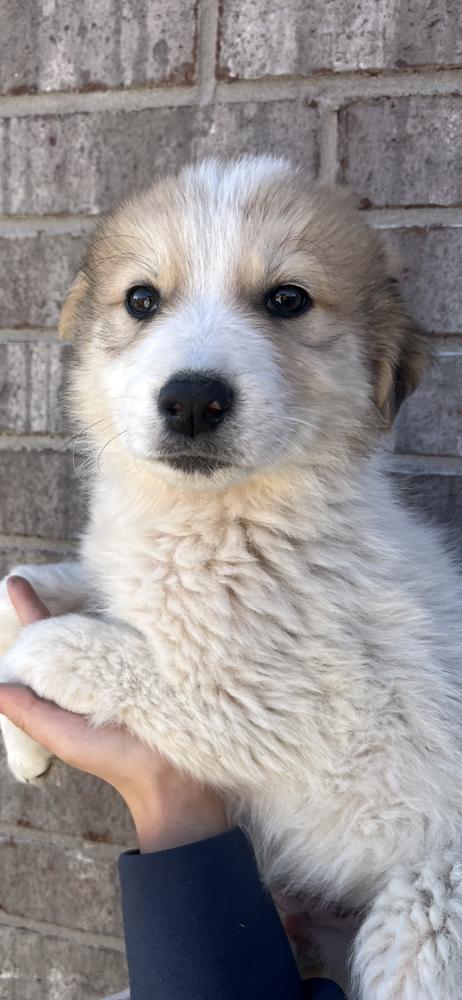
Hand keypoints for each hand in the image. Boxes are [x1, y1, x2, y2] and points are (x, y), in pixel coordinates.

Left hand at [0, 576, 228, 851]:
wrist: (170, 778)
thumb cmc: (114, 760)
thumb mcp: (64, 736)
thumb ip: (29, 712)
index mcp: (73, 682)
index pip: (45, 638)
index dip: (31, 610)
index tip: (16, 581)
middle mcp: (99, 665)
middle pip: (73, 623)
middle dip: (58, 596)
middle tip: (40, 570)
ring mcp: (130, 657)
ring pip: (107, 620)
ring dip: (96, 597)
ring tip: (92, 566)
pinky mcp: (159, 656)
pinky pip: (143, 627)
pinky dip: (135, 611)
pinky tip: (136, 591)